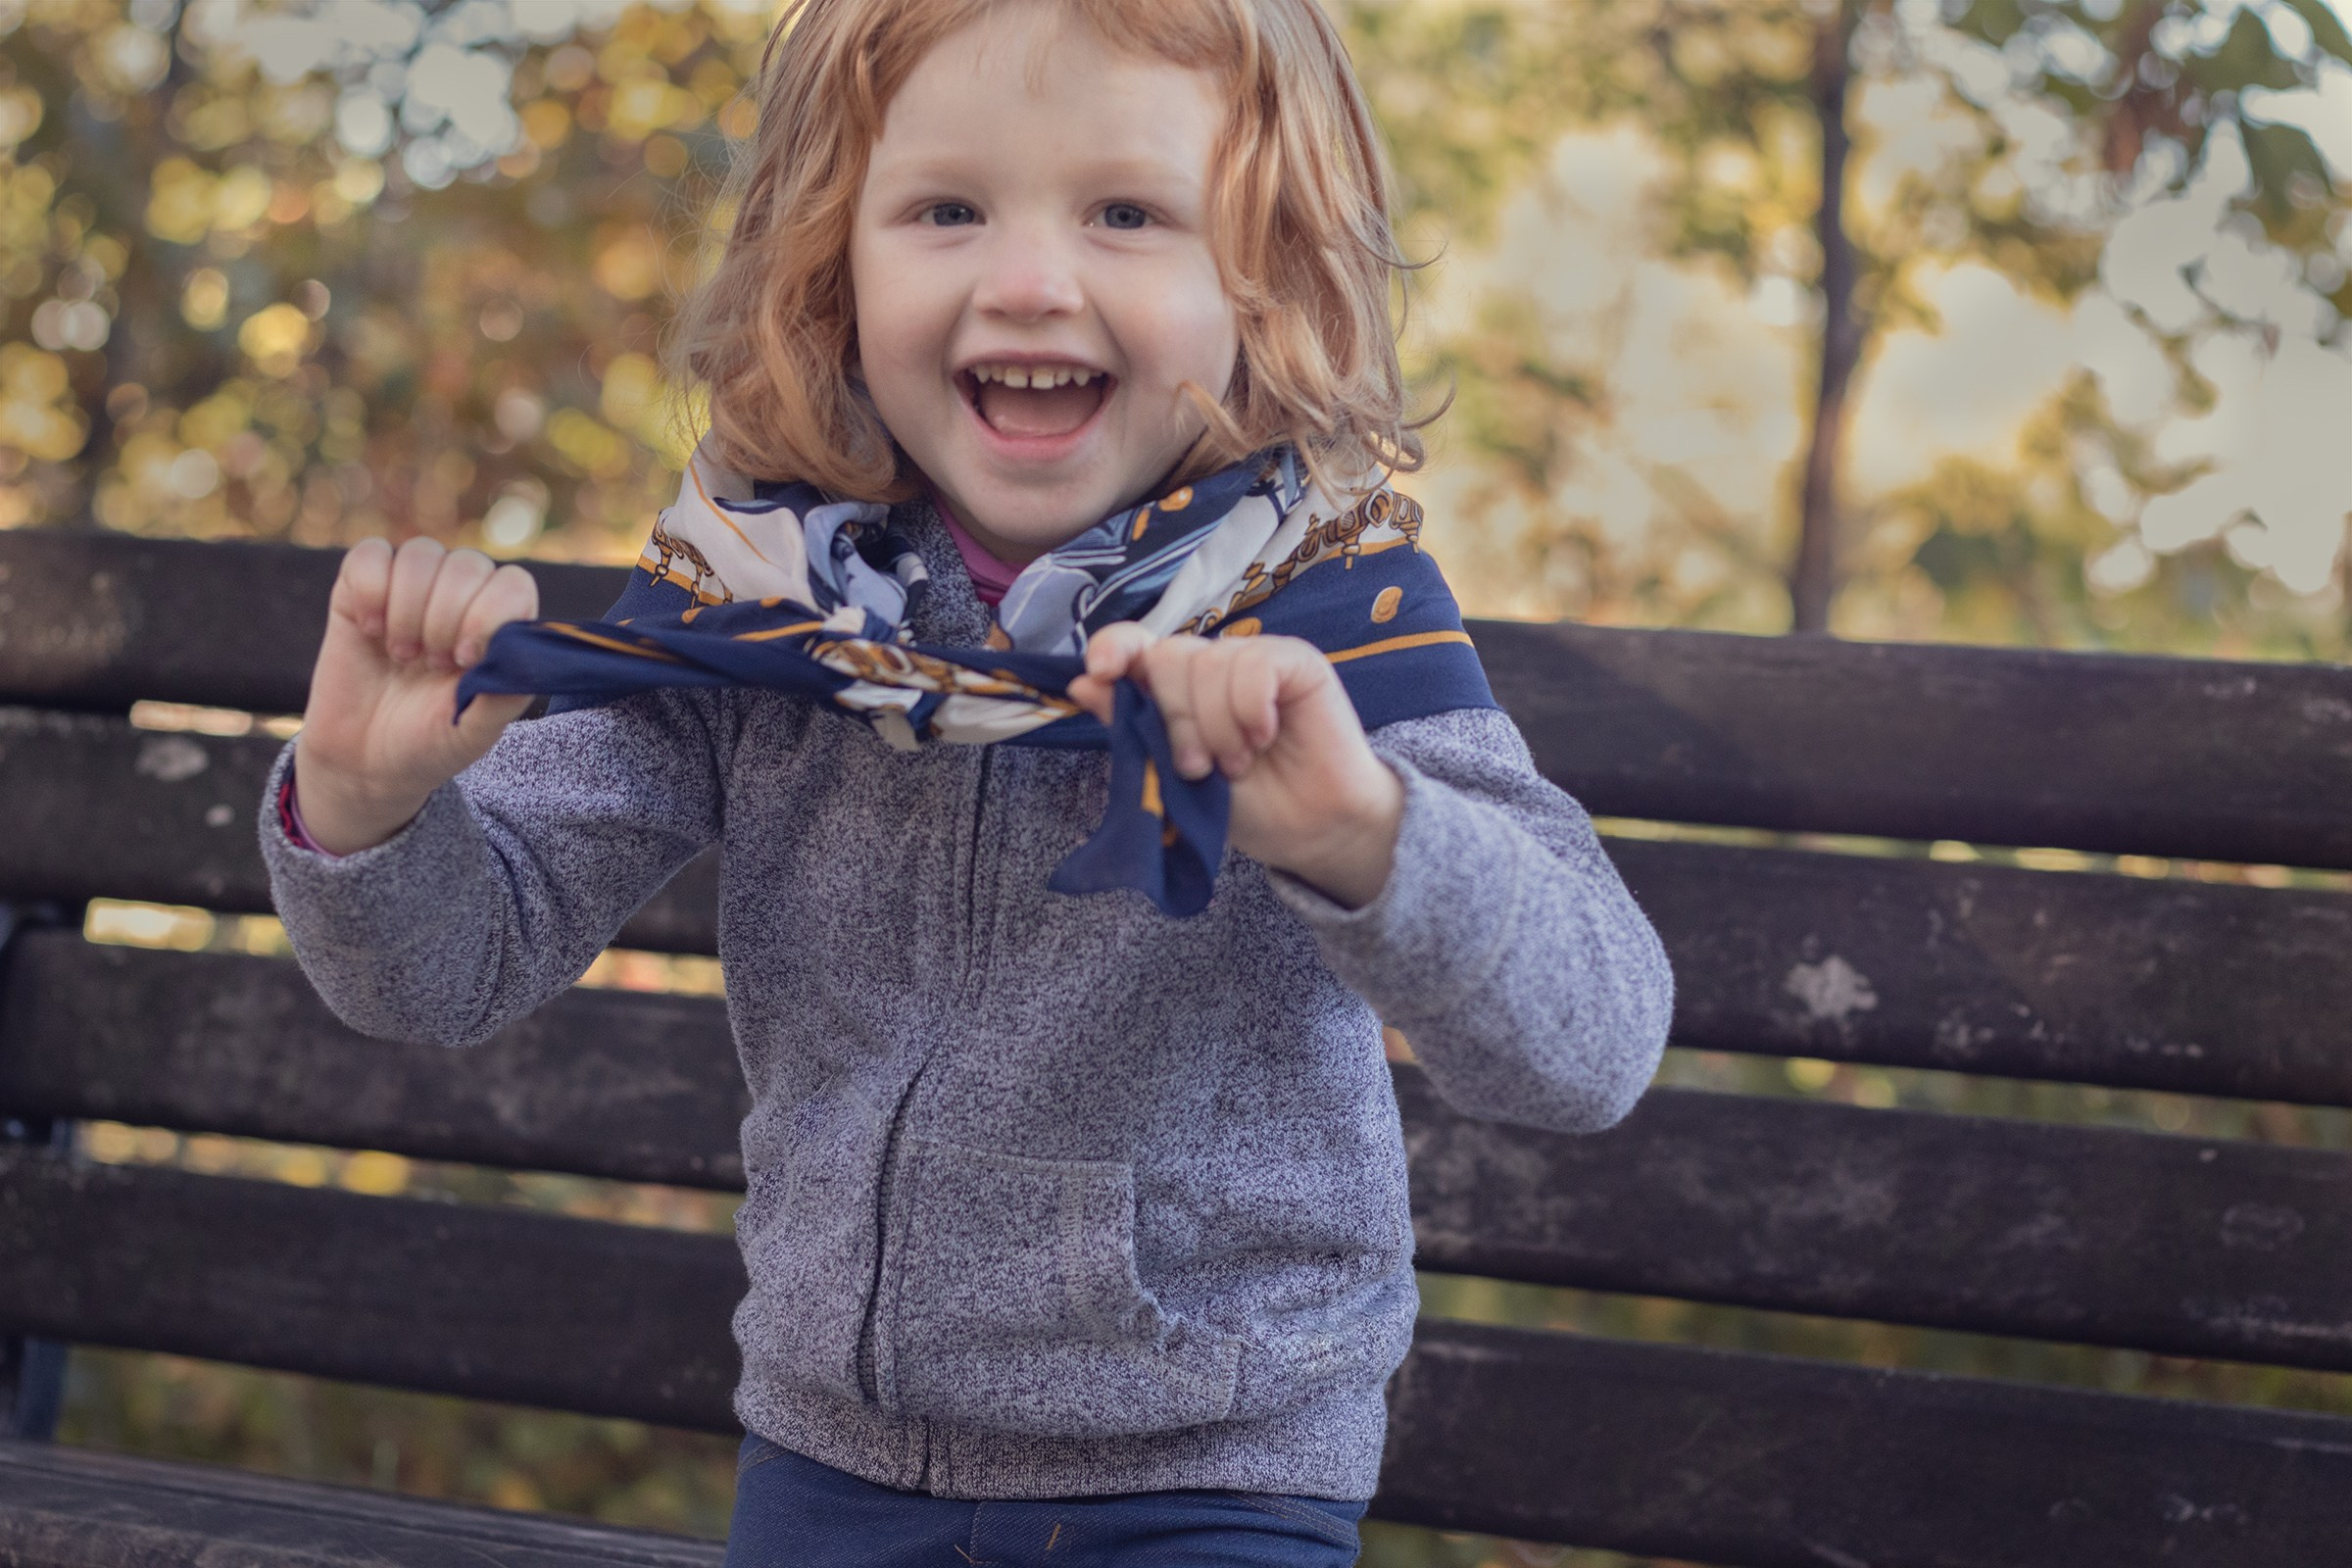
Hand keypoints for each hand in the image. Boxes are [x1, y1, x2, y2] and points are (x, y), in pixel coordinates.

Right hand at [292, 537, 538, 853]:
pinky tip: (370, 629)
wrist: (366, 759)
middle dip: (445, 619)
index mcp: (500, 625)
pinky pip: (370, 553)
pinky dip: (369, 589)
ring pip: (421, 553)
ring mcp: (412, 588)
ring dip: (408, 608)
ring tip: (402, 654)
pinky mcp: (362, 587)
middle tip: (431, 664)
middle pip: (467, 565)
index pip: (513, 583)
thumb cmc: (432, 741)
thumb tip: (525, 652)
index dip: (488, 614)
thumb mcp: (476, 730)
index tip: (465, 659)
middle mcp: (461, 596)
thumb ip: (506, 693)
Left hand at [1069, 625, 1404, 907]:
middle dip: (1178, 721)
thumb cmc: (1247, 804)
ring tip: (1239, 763)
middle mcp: (1209, 666)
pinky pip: (1254, 665)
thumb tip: (1080, 685)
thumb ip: (1132, 728)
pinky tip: (1265, 735)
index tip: (1102, 672)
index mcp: (1174, 689)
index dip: (1113, 648)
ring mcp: (1252, 659)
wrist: (1307, 831)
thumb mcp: (1174, 774)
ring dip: (1219, 727)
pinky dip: (1251, 708)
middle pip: (1168, 658)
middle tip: (1201, 768)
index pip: (1134, 645)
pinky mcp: (1294, 661)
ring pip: (1209, 664)